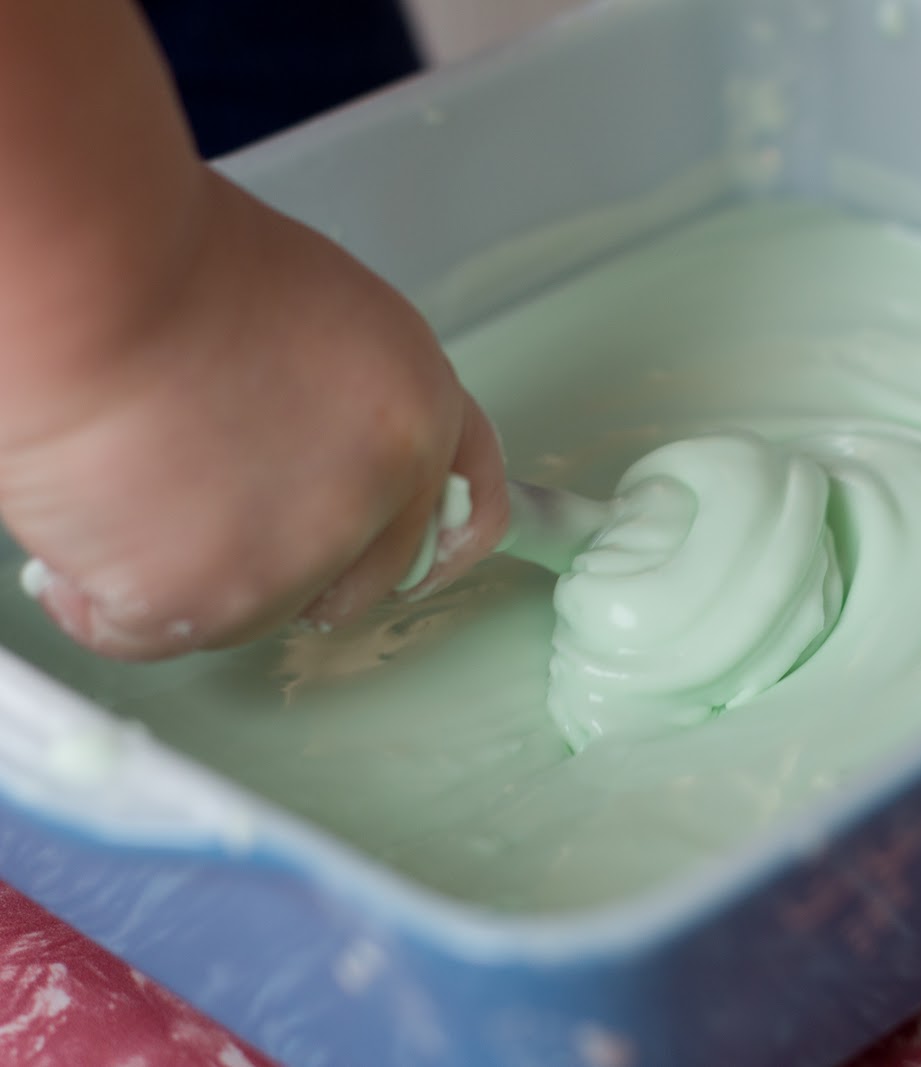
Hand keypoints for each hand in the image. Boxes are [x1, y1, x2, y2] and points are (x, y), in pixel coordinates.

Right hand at [0, 172, 508, 659]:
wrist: (93, 276)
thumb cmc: (171, 263)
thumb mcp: (318, 316)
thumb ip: (347, 406)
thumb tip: (320, 461)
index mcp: (421, 407)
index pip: (473, 509)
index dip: (436, 548)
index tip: (420, 568)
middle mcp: (383, 489)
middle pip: (357, 583)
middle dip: (294, 571)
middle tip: (211, 514)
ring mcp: (302, 555)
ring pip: (253, 615)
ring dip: (189, 576)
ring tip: (127, 480)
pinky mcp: (210, 598)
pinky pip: (149, 633)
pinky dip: (101, 598)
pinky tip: (80, 522)